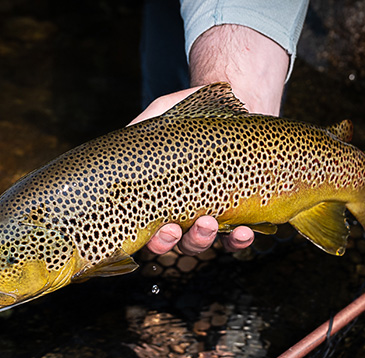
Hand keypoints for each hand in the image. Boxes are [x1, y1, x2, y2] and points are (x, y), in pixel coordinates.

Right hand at [134, 25, 288, 254]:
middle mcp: (181, 214)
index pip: (147, 231)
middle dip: (171, 242)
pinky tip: (244, 232)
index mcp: (158, 197)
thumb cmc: (191, 115)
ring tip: (208, 223)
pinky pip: (237, 238)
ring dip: (202, 239)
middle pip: (172, 243)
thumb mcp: (160, 114)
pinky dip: (239, 240)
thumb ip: (139, 128)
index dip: (150, 238)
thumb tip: (121, 143)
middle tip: (174, 229)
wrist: (236, 108)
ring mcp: (210, 216)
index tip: (155, 229)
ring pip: (201, 242)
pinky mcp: (239, 214)